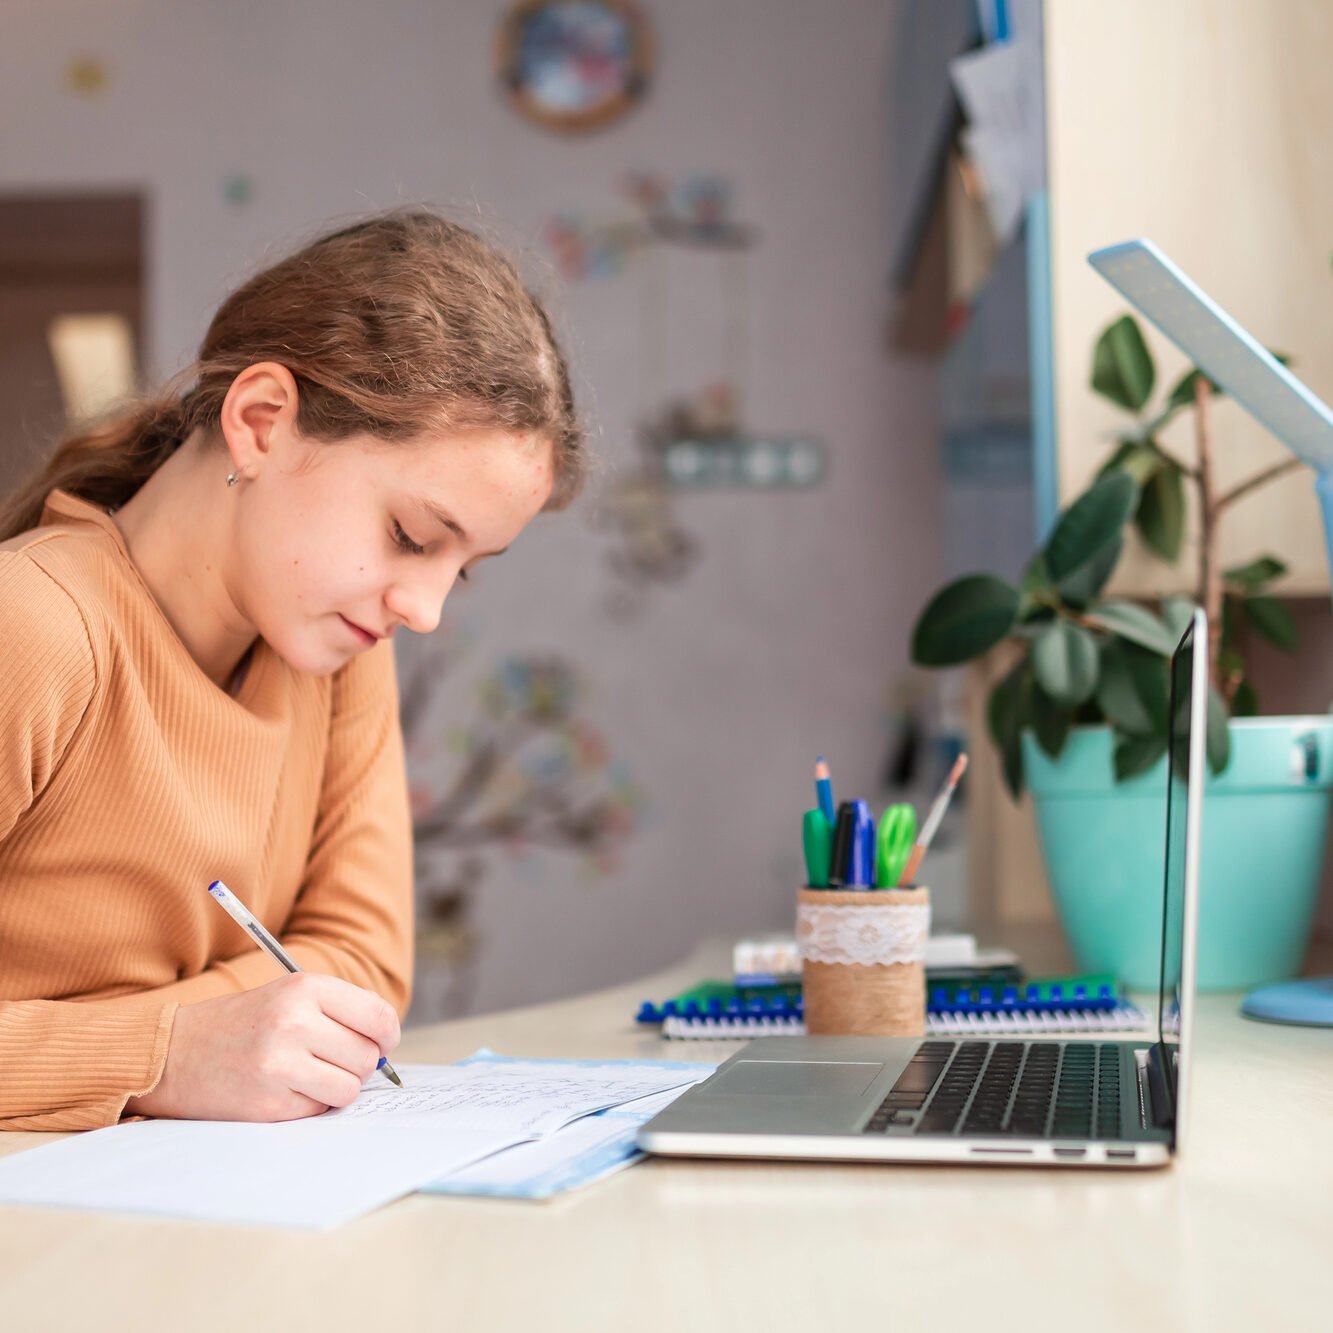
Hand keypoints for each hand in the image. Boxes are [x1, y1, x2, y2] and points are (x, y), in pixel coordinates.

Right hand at [124, 973, 400, 1121]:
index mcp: (304, 988)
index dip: (387, 1037)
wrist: (172, 1053)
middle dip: (358, 1065)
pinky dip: (309, 1104)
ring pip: (349, 1088)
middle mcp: (294, 1022)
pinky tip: (282, 1089)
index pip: (379, 1017)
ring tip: (307, 1076)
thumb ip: (340, 1012)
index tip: (382, 1044)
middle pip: (367, 1057)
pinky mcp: (269, 1103)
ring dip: (336, 1088)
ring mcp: (280, 1064)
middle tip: (330, 1061)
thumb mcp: (289, 996)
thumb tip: (386, 1046)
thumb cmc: (241, 1024)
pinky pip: (319, 1110)